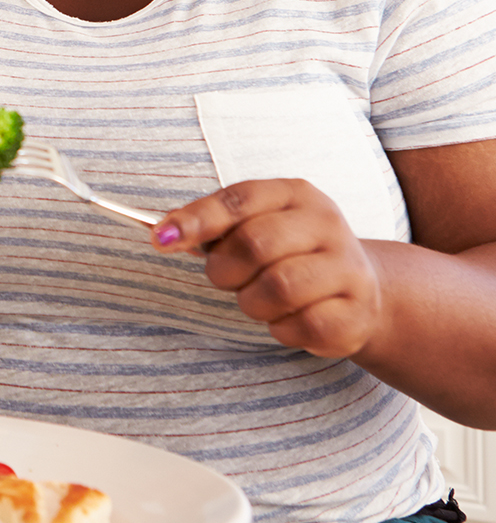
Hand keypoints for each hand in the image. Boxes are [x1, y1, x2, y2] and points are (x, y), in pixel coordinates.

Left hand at [152, 179, 381, 357]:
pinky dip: (281, 329)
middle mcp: (326, 223)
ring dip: (252, 302)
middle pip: (255, 244)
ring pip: (279, 288)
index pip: (239, 199)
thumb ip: (212, 225)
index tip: (161, 240)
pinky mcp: (357, 312)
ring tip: (256, 299)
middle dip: (225, 269)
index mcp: (295, 193)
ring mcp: (348, 267)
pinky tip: (286, 319)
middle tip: (225, 278)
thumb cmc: (289, 252)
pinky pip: (304, 325)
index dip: (197, 220)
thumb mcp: (256, 224)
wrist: (361, 289)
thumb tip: (162, 234)